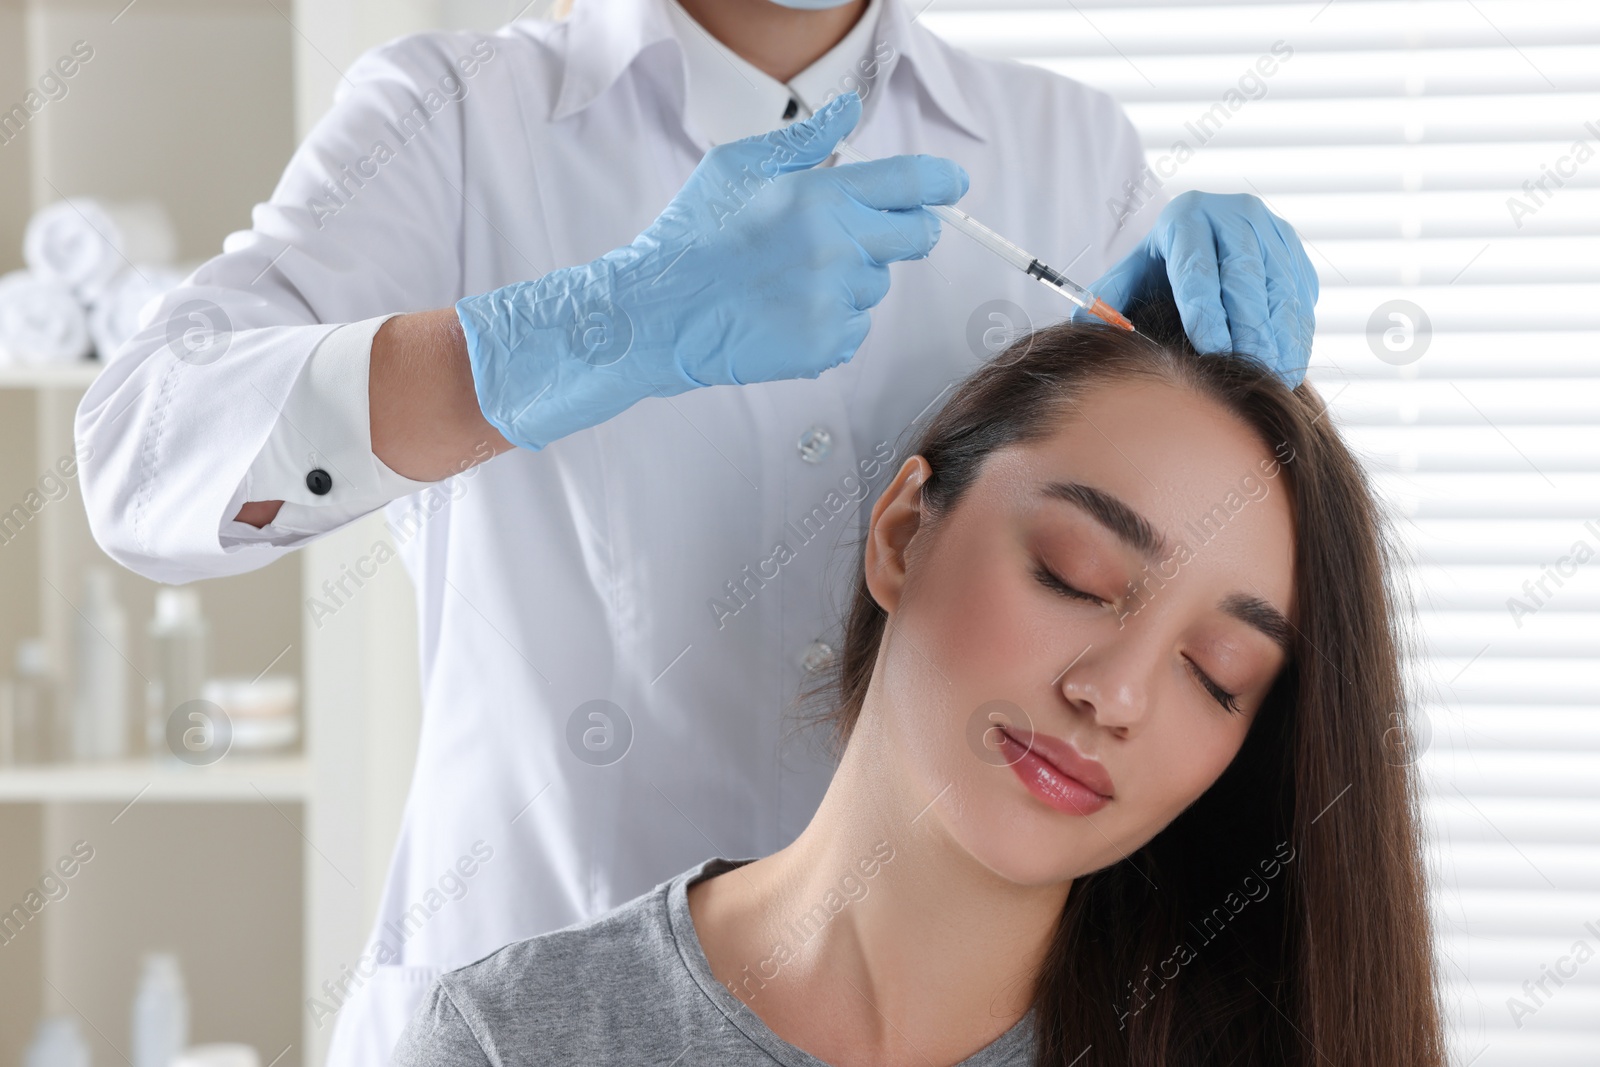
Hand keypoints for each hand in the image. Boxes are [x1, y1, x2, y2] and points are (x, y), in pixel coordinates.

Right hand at [456, 91, 968, 450]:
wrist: (658, 313)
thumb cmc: (692, 236)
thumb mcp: (739, 167)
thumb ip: (806, 140)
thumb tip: (849, 111)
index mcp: (821, 198)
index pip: (914, 184)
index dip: (942, 183)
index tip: (951, 185)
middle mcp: (838, 250)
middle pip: (918, 237)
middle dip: (901, 230)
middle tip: (854, 232)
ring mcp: (834, 303)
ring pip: (878, 283)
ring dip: (851, 277)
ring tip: (792, 276)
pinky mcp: (826, 346)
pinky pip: (855, 326)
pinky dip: (831, 318)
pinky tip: (786, 309)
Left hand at [1071, 191, 1318, 387]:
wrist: (1205, 234)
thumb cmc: (1161, 265)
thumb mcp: (1132, 272)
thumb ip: (1108, 297)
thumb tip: (1081, 324)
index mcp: (1188, 218)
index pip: (1198, 267)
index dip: (1207, 311)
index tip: (1212, 349)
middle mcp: (1236, 215)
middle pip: (1245, 277)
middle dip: (1249, 328)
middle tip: (1249, 369)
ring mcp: (1272, 231)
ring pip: (1280, 286)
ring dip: (1280, 335)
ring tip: (1275, 375)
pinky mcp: (1296, 251)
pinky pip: (1301, 295)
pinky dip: (1298, 332)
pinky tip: (1291, 365)